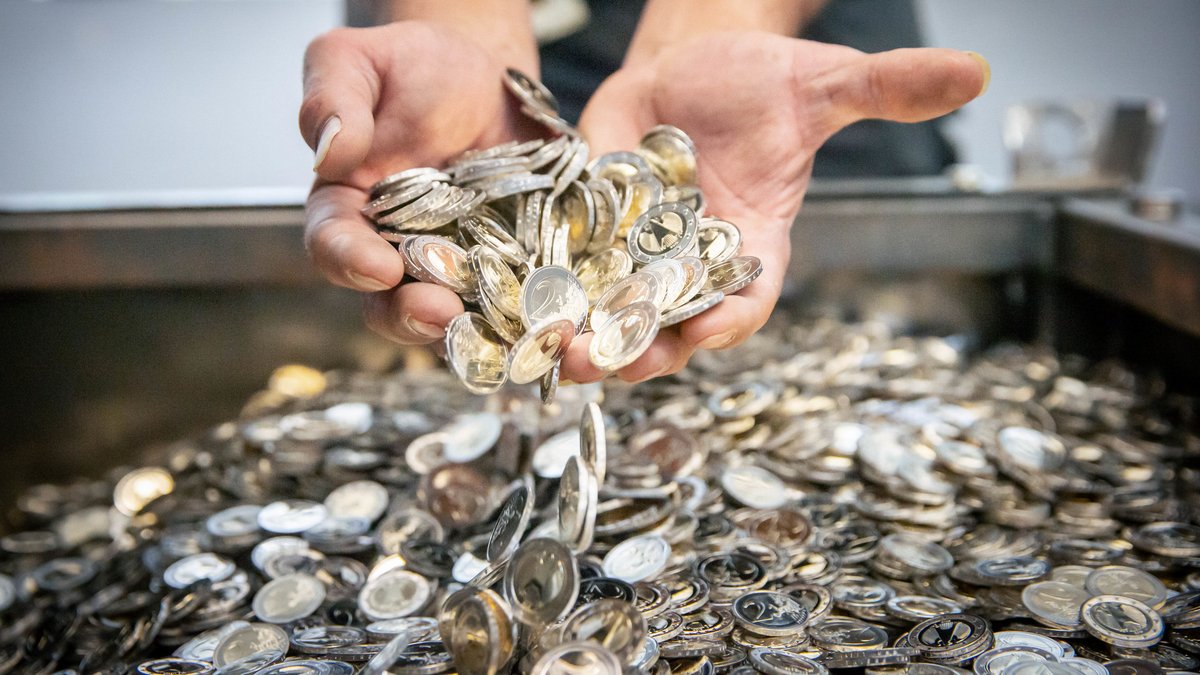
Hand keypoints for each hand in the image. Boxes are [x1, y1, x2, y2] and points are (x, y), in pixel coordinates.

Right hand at [300, 21, 536, 343]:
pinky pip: (511, 309)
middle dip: (409, 314)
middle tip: (438, 311)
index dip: (350, 260)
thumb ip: (334, 97)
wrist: (485, 79)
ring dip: (471, 332)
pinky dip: (527, 321)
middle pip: (387, 302)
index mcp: (347, 208)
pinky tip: (547, 320)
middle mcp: (394, 251)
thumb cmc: (414, 68)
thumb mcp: (360, 61)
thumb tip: (328, 149)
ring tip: (496, 327)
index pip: (333, 244)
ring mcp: (452, 270)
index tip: (377, 266)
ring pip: (450, 320)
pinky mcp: (504, 274)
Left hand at [559, 31, 987, 382]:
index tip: (706, 332)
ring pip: (610, 313)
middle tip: (600, 364)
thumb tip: (975, 73)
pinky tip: (512, 304)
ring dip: (581, 335)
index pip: (745, 301)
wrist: (694, 66)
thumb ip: (885, 90)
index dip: (728, 320)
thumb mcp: (822, 84)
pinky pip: (566, 272)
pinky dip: (543, 290)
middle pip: (670, 327)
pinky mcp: (590, 231)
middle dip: (638, 349)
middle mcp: (691, 266)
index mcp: (751, 248)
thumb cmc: (763, 84)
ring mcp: (636, 254)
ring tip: (550, 350)